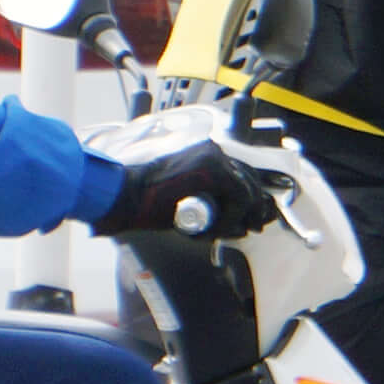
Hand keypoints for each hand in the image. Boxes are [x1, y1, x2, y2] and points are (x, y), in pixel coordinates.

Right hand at [92, 139, 270, 238]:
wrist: (127, 196)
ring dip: (237, 216)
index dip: (253, 198)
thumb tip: (242, 223)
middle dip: (256, 207)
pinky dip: (230, 217)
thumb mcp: (187, 201)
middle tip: (254, 227)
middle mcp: (214, 151)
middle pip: (249, 179)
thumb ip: (211, 205)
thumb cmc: (149, 202)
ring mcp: (215, 157)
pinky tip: (211, 229)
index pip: (242, 174)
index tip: (254, 219)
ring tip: (220, 232)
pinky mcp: (214, 169)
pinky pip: (238, 197)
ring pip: (246, 190)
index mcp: (207, 155)